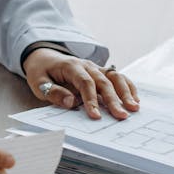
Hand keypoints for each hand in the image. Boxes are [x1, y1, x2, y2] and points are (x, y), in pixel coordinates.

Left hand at [23, 49, 138, 120]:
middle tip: (122, 116)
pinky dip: (127, 87)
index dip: (91, 99)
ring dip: (125, 92)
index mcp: (71, 66)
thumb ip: (53, 92)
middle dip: (113, 100)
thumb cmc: (41, 72)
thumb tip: (71, 103)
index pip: (84, 82)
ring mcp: (95, 68)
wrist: (45, 57)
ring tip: (134, 108)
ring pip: (114, 77)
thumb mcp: (38, 82)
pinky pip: (117, 77)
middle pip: (103, 81)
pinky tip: (135, 99)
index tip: (95, 116)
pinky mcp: (100, 73)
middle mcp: (86, 65)